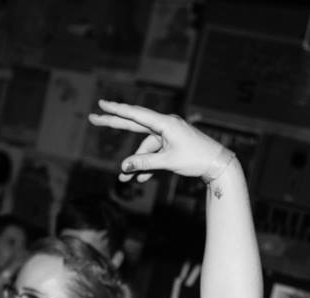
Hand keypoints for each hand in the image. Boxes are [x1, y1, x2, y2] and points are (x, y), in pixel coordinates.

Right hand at [86, 100, 230, 183]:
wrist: (217, 165)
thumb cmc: (196, 159)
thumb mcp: (168, 162)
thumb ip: (145, 163)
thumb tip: (124, 166)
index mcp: (165, 123)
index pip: (136, 115)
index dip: (117, 110)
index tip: (102, 104)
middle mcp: (165, 126)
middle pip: (134, 124)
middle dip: (113, 124)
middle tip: (92, 118)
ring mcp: (167, 136)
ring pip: (144, 149)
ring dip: (135, 164)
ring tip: (125, 181)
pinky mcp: (171, 145)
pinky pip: (154, 155)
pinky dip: (147, 166)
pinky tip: (140, 180)